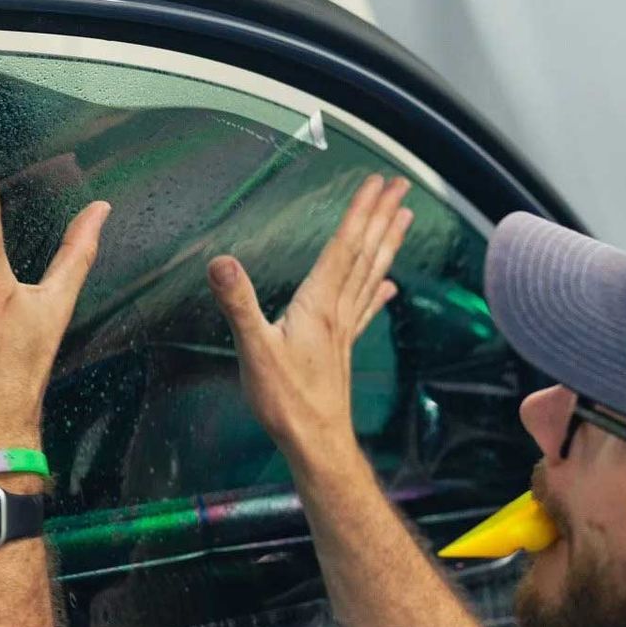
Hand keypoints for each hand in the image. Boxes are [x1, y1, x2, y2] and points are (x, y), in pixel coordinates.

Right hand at [207, 174, 412, 466]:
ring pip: (371, 275)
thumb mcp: (253, 349)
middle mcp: (337, 311)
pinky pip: (365, 310)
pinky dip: (378, 292)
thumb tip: (220, 262)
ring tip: (404, 219)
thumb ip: (239, 303)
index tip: (377, 183)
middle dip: (381, 217)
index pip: (343, 247)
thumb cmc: (286, 401)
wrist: (315, 443)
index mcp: (318, 304)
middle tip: (400, 187)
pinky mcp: (342, 349)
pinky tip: (391, 287)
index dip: (359, 212)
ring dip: (387, 244)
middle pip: (364, 254)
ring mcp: (343, 330)